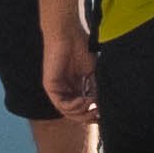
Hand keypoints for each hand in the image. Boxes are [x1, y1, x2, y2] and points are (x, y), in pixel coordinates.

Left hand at [44, 7, 99, 121]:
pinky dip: (73, 106)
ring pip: (67, 112)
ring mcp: (57, 90)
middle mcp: (65, 91)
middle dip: (87, 117)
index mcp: (75, 88)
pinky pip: (60, 104)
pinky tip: (82, 100)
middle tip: (98, 114)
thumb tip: (103, 106)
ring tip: (91, 103)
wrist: (69, 35)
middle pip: (74, 114)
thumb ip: (96, 89)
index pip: (81, 109)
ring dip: (81, 111)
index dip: (92, 115)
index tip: (103, 115)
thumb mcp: (93, 73)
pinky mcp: (50, 87)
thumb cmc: (82, 48)